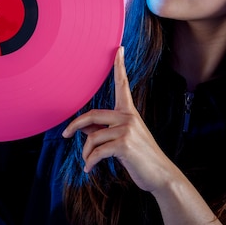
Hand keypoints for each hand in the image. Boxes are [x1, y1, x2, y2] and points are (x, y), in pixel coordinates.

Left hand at [62, 47, 177, 193]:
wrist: (160, 174)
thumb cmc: (141, 158)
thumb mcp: (123, 141)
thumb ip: (104, 131)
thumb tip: (83, 128)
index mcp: (130, 113)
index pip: (123, 85)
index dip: (119, 66)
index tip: (118, 49)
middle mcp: (129, 117)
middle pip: (92, 115)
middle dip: (75, 126)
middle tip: (65, 135)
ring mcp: (127, 130)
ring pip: (92, 137)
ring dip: (86, 153)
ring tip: (89, 163)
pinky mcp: (124, 144)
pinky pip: (97, 151)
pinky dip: (90, 162)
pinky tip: (89, 169)